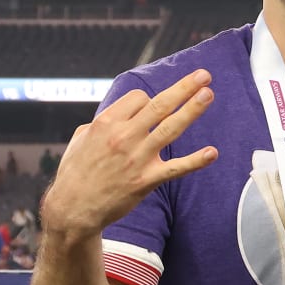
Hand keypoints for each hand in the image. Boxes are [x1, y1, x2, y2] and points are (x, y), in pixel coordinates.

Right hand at [41, 70, 217, 237]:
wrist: (72, 209)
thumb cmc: (75, 172)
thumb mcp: (80, 138)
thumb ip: (101, 123)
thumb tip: (118, 113)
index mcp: (106, 122)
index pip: (139, 98)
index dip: (149, 100)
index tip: (152, 107)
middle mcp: (123, 136)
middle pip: (159, 105)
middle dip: (184, 87)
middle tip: (204, 75)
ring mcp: (137, 158)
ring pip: (170, 127)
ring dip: (192, 109)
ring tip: (208, 93)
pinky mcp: (146, 180)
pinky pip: (175, 168)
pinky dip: (195, 161)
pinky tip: (212, 153)